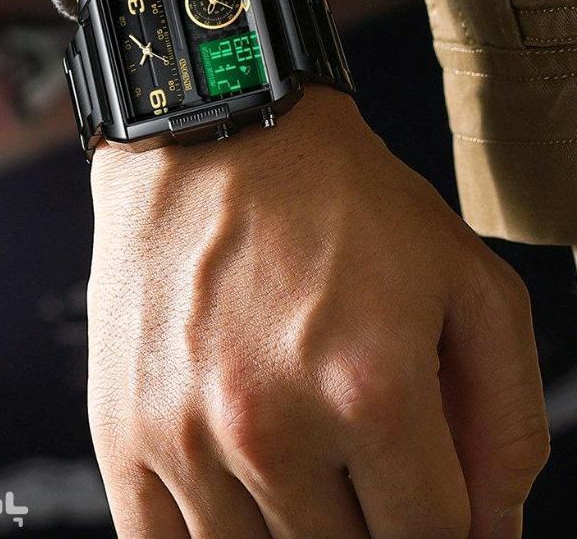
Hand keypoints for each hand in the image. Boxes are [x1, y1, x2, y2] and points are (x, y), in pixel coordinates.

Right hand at [87, 86, 547, 538]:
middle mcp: (271, 425)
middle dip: (370, 520)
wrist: (216, 131)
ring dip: (293, 526)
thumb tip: (494, 533)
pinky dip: (213, 538)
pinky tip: (238, 491)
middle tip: (359, 453)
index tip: (424, 486)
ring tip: (299, 453)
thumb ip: (506, 419)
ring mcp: (185, 435)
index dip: (441, 520)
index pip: (430, 538)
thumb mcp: (466, 278)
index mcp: (370, 388)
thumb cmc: (342, 200)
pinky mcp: (123, 431)